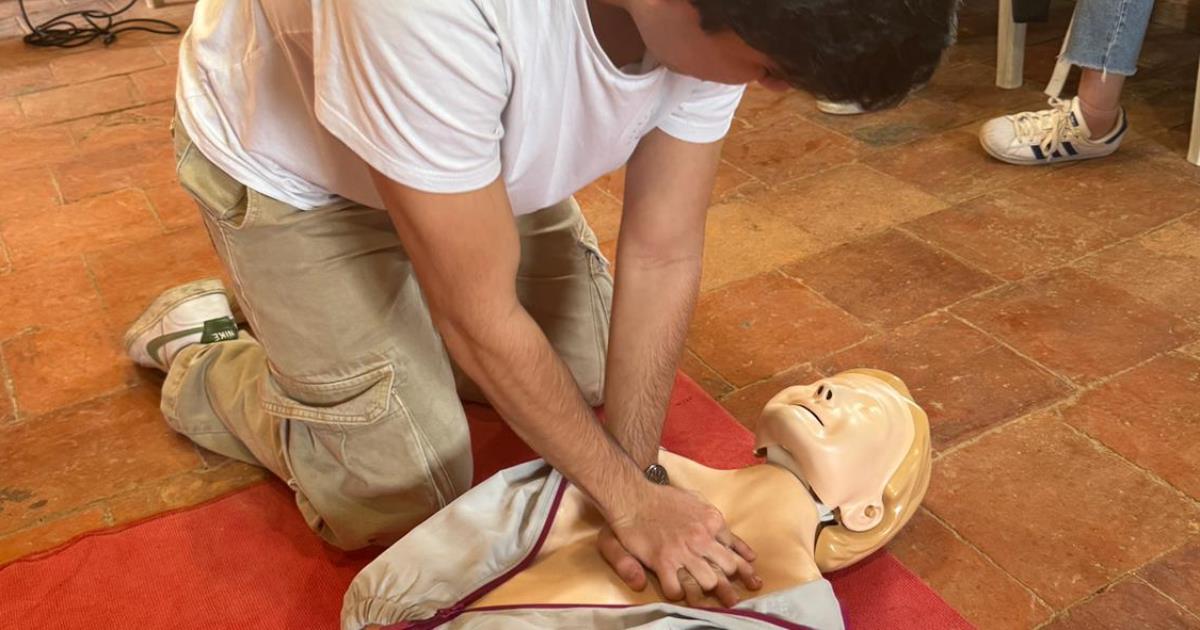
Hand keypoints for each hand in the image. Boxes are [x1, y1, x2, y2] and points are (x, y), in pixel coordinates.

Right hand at [605, 484, 760, 605]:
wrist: (633, 497)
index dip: (744, 569)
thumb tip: (743, 551)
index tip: (752, 581)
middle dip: (730, 585)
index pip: (735, 550)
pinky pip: (677, 588)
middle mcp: (701, 538)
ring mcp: (682, 551)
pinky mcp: (663, 561)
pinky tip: (677, 592)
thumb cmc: (664, 499)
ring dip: (707, 593)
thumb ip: (720, 526)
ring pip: (707, 582)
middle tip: (731, 599)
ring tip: (707, 602)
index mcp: (712, 522)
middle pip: (726, 569)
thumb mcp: (699, 502)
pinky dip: (678, 594)